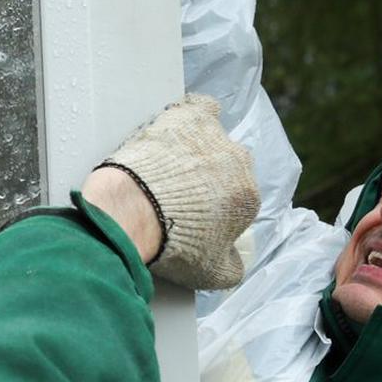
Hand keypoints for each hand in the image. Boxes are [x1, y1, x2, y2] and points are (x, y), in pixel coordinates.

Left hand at [93, 94, 258, 289]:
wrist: (134, 212)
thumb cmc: (173, 245)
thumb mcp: (210, 274)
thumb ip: (230, 267)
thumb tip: (234, 264)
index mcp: (247, 198)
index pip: (235, 200)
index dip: (212, 208)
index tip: (188, 216)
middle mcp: (238, 163)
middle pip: (224, 167)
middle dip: (203, 180)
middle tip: (171, 195)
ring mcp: (213, 138)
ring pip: (211, 138)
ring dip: (193, 150)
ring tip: (164, 167)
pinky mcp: (186, 117)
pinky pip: (199, 106)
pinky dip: (192, 112)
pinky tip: (176, 123)